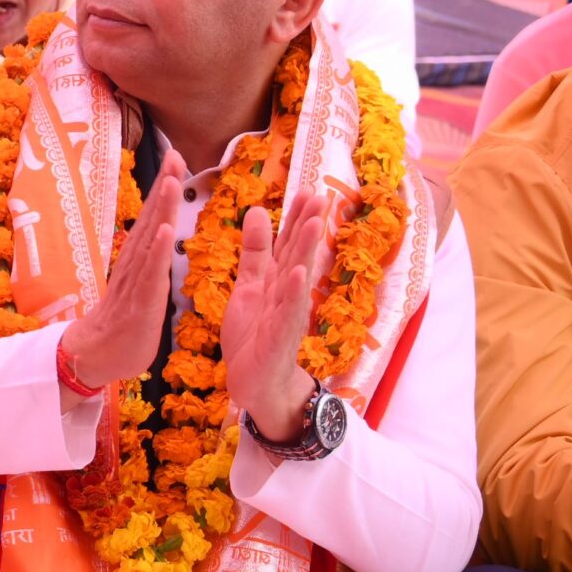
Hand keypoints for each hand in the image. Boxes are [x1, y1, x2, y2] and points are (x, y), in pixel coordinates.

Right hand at [55, 152, 185, 393]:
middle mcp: (135, 264)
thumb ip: (151, 263)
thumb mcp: (142, 288)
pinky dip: (159, 251)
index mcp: (139, 261)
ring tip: (172, 180)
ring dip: (161, 209)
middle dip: (164, 186)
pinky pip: (151, 274)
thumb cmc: (123, 326)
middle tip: (176, 154)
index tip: (176, 158)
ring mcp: (136, 282)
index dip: (165, 188)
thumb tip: (160, 240)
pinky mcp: (140, 303)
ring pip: (151, 240)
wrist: (97, 356)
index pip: (153, 218)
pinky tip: (167, 231)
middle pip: (151, 219)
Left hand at [221, 189, 333, 446]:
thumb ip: (256, 253)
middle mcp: (286, 295)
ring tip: (315, 222)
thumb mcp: (251, 287)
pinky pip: (287, 313)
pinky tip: (299, 273)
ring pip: (297, 279)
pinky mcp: (279, 338)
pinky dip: (293, 294)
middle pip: (299, 255)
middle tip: (321, 194)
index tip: (308, 188)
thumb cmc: (254, 334)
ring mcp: (286, 316)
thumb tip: (258, 211)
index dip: (297, 218)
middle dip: (309, 225)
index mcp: (277, 281)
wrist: (256, 383)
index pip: (289, 244)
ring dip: (306, 250)